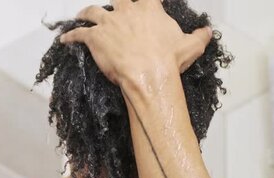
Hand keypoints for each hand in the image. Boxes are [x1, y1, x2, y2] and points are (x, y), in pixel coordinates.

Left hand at [59, 0, 211, 85]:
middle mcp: (127, 11)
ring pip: (92, 12)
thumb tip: (209, 31)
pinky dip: (70, 36)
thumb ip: (199, 36)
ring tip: (81, 14)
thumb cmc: (168, 60)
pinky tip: (64, 39)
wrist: (149, 75)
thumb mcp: (191, 46)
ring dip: (85, 13)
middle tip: (113, 1)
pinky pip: (79, 35)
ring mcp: (109, 24)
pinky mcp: (95, 39)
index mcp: (148, 9)